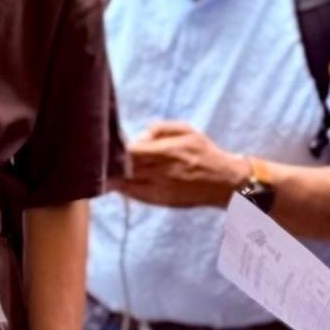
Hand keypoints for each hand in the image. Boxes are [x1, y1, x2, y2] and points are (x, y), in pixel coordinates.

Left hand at [115, 121, 247, 208]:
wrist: (224, 182)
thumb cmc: (204, 153)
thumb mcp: (188, 131)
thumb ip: (161, 128)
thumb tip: (140, 136)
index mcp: (169, 151)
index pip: (132, 151)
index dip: (118, 148)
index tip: (113, 143)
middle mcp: (163, 171)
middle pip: (126, 168)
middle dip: (113, 163)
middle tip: (105, 157)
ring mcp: (161, 189)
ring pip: (126, 184)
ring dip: (114, 177)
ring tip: (108, 170)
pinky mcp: (161, 201)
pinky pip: (135, 196)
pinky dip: (124, 188)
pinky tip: (119, 182)